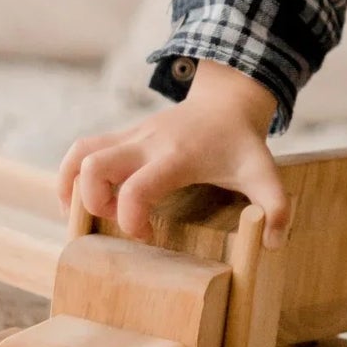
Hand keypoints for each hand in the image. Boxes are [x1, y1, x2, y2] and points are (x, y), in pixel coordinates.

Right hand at [56, 59, 289, 245]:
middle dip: (93, 203)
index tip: (146, 235)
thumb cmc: (242, 143)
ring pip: (79, 153)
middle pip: (93, 165)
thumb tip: (273, 244)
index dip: (131, 219)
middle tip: (115, 223)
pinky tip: (82, 200)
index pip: (137, 188)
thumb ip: (276, 208)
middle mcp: (146, 143)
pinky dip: (71, 175)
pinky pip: (82, 149)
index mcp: (177, 157)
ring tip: (88, 215)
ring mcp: (130, 136)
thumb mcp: (265, 173)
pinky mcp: (122, 136)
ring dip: (73, 187)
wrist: (227, 102)